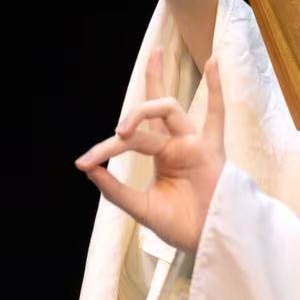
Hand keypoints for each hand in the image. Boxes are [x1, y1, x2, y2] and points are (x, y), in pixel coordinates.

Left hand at [74, 44, 226, 252]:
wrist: (208, 242)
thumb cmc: (180, 225)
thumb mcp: (139, 207)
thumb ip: (114, 188)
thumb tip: (86, 167)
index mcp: (162, 155)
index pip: (130, 138)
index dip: (103, 148)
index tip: (83, 162)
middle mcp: (178, 143)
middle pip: (158, 104)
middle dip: (152, 77)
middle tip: (147, 58)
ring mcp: (194, 144)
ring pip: (169, 109)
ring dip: (143, 109)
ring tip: (123, 131)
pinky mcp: (210, 150)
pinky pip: (216, 115)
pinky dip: (216, 88)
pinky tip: (215, 60)